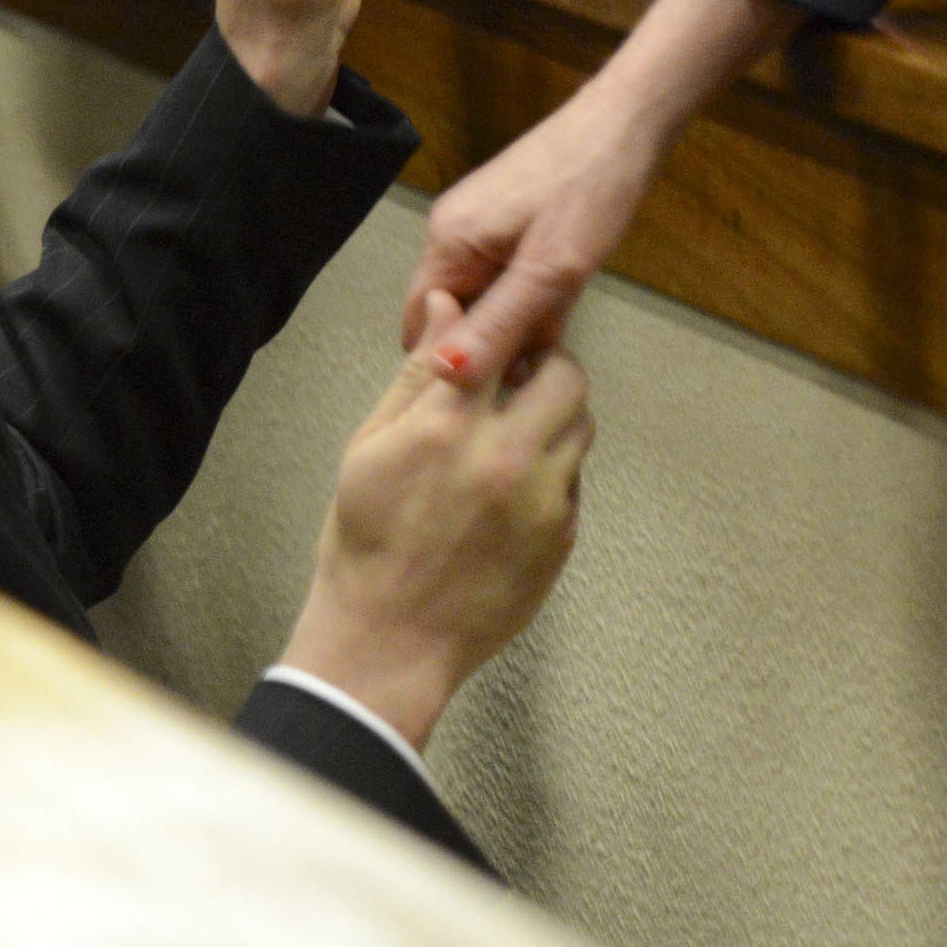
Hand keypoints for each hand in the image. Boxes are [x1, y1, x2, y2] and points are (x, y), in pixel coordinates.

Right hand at [278, 293, 593, 749]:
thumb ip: (418, 374)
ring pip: (581, 427)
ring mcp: (544, 500)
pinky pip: (575, 482)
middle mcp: (507, 455)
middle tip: (518, 380)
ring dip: (556, 418)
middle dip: (546, 368)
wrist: (388, 642)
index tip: (501, 331)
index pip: (503, 338)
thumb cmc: (365, 544)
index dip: (507, 327)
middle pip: (567, 376)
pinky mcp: (563, 539)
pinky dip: (553, 473)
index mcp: (449, 425)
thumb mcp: (371, 447)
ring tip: (513, 437)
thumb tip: (446, 304)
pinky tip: (510, 492)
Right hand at [405, 0, 798, 384]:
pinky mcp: (508, 220)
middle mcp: (451, 233)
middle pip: (450, 313)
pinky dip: (525, 303)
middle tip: (528, 380)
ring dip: (510, 328)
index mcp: (447, 242)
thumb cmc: (591, 191)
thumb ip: (499, 324)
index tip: (488, 393)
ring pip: (481, 298)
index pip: (418, 324)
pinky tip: (557, 317)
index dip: (447, 362)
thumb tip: (443, 375)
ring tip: (549, 351)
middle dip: (482, 348)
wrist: (629, 121)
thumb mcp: (550, 270)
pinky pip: (502, 278)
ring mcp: (480, 225)